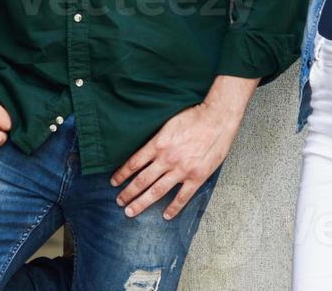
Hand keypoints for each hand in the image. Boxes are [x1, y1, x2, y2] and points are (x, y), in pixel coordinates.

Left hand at [111, 101, 242, 220]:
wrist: (217, 119)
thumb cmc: (194, 117)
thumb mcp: (168, 124)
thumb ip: (157, 139)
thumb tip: (145, 151)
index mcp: (158, 144)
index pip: (134, 163)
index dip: (122, 174)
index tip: (114, 182)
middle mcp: (166, 159)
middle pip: (142, 180)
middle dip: (128, 193)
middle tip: (119, 202)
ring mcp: (181, 170)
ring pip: (157, 191)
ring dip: (142, 202)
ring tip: (131, 211)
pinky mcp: (197, 177)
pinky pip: (182, 197)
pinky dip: (173, 207)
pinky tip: (166, 215)